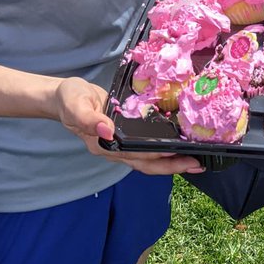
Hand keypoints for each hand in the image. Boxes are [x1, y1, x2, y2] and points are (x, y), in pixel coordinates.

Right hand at [56, 77, 204, 172]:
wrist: (66, 97)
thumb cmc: (70, 99)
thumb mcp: (75, 104)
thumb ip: (88, 118)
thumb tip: (107, 131)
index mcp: (103, 145)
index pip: (133, 154)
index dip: (154, 155)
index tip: (174, 153)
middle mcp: (114, 150)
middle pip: (146, 164)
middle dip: (172, 166)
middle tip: (196, 165)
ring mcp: (121, 146)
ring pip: (149, 160)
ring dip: (172, 162)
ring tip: (194, 161)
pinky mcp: (126, 137)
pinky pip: (147, 149)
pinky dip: (165, 151)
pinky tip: (179, 147)